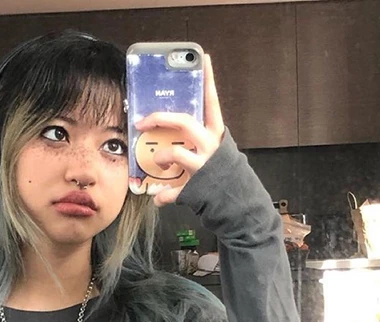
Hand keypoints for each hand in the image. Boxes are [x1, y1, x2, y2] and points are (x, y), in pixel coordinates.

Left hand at [135, 54, 224, 206]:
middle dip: (160, 119)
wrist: (236, 204)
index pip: (212, 103)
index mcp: (215, 135)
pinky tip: (159, 198)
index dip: (208, 81)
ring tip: (156, 163)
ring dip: (160, 157)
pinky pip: (172, 192)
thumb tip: (172, 131)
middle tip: (142, 122)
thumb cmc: (220, 175)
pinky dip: (163, 196)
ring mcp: (202, 167)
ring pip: (174, 153)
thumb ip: (195, 140)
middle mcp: (210, 147)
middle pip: (184, 122)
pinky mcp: (195, 188)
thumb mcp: (213, 152)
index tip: (203, 59)